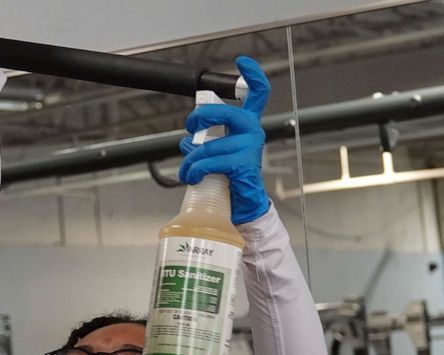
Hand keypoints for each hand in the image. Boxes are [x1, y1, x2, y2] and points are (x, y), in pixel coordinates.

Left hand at [178, 56, 270, 223]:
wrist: (242, 205)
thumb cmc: (230, 177)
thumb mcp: (215, 154)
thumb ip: (203, 141)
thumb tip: (187, 139)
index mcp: (247, 125)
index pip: (257, 94)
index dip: (252, 75)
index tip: (242, 61)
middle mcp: (252, 132)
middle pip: (225, 112)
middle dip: (200, 118)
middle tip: (189, 128)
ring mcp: (250, 147)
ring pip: (208, 146)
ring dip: (190, 161)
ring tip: (187, 172)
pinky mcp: (243, 164)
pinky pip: (210, 161)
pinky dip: (195, 170)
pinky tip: (193, 177)